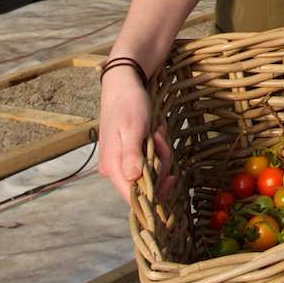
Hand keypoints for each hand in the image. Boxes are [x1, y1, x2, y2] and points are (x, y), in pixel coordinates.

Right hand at [99, 67, 173, 203]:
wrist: (123, 86)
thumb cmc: (128, 104)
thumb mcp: (133, 128)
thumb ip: (132, 155)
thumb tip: (133, 179)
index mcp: (112, 167)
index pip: (132, 196)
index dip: (153, 196)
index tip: (171, 180)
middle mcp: (115, 169)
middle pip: (146, 184)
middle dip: (160, 164)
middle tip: (159, 138)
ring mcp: (122, 162)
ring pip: (151, 171)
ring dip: (160, 153)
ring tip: (156, 131)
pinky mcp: (130, 155)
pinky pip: (149, 160)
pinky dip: (157, 148)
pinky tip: (154, 132)